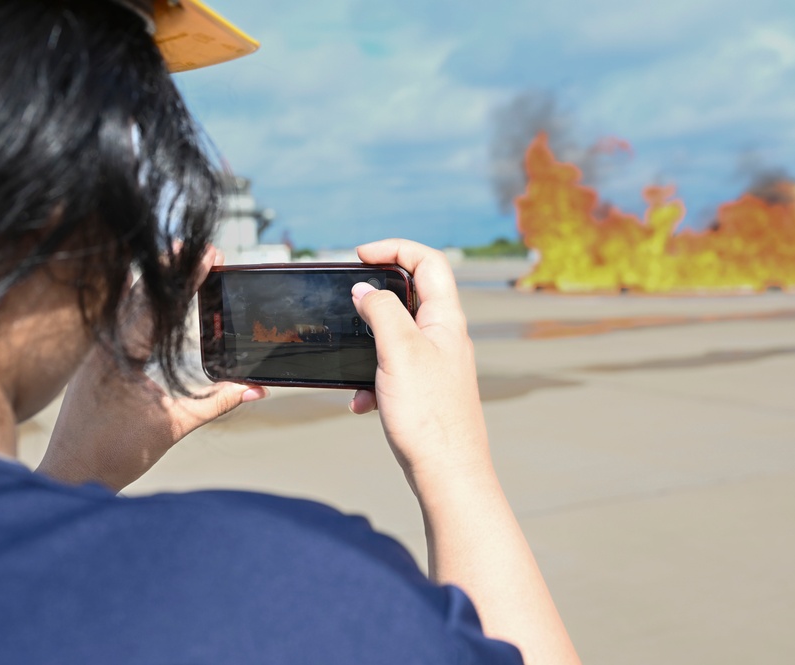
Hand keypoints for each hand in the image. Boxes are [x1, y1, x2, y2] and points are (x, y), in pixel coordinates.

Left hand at [37, 246, 266, 491]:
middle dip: (174, 266)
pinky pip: (116, 315)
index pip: (159, 302)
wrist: (71, 473)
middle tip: (205, 253)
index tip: (211, 256)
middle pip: (140, 288)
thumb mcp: (176, 425)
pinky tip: (149, 288)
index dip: (187, 275)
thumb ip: (219, 401)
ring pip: (124, 298)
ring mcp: (94, 346)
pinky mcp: (92, 354)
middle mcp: (103, 342)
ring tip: (184, 262)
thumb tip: (258, 390)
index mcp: (122, 354)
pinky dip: (138, 298)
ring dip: (156, 280)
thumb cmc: (114, 453)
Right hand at [349, 239, 491, 492]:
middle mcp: (445, 336)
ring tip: (353, 366)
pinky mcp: (424, 390)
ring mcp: (436, 364)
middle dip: (374, 299)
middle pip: (411, 295)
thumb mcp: (399, 351)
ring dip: (368, 346)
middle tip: (347, 303)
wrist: (447, 473)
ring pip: (395, 336)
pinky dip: (372, 380)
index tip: (360, 255)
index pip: (428, 261)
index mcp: (446, 319)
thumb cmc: (429, 415)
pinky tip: (362, 403)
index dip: (395, 249)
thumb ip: (382, 312)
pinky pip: (392, 371)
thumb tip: (364, 290)